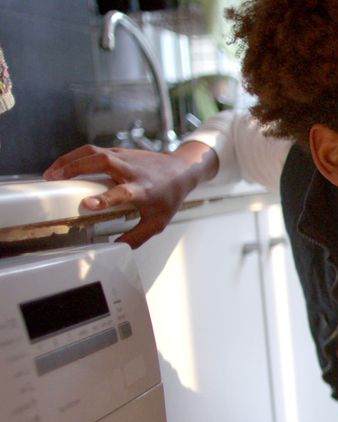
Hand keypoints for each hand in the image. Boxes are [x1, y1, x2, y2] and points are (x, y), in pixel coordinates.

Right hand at [43, 141, 218, 247]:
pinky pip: (93, 150)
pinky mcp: (119, 151)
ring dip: (70, 160)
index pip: (121, 193)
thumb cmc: (169, 196)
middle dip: (76, 167)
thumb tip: (116, 249)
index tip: (87, 203)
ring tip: (51, 173)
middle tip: (54, 179)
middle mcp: (132, 171)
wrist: (182, 170)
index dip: (103, 198)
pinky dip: (75, 156)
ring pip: (94, 151)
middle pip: (102, 162)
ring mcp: (125, 158)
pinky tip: (63, 166)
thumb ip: (137, 237)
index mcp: (142, 190)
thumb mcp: (157, 222)